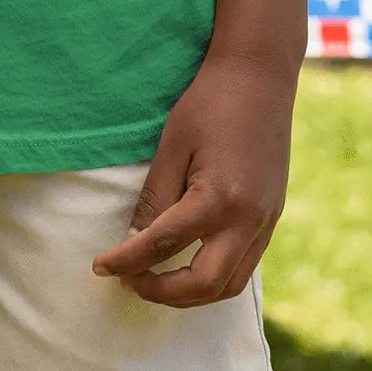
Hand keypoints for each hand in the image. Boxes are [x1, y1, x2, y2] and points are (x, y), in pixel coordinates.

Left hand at [90, 55, 294, 306]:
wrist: (260, 76)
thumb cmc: (209, 102)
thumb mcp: (173, 145)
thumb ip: (156, 197)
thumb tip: (134, 240)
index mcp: (218, 199)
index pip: (163, 245)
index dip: (126, 260)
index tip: (100, 266)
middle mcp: (248, 220)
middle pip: (204, 284)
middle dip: (162, 292)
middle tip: (129, 280)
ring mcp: (265, 222)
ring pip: (229, 285)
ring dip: (190, 294)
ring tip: (155, 280)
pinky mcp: (272, 217)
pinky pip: (244, 265)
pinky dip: (214, 277)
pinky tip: (189, 264)